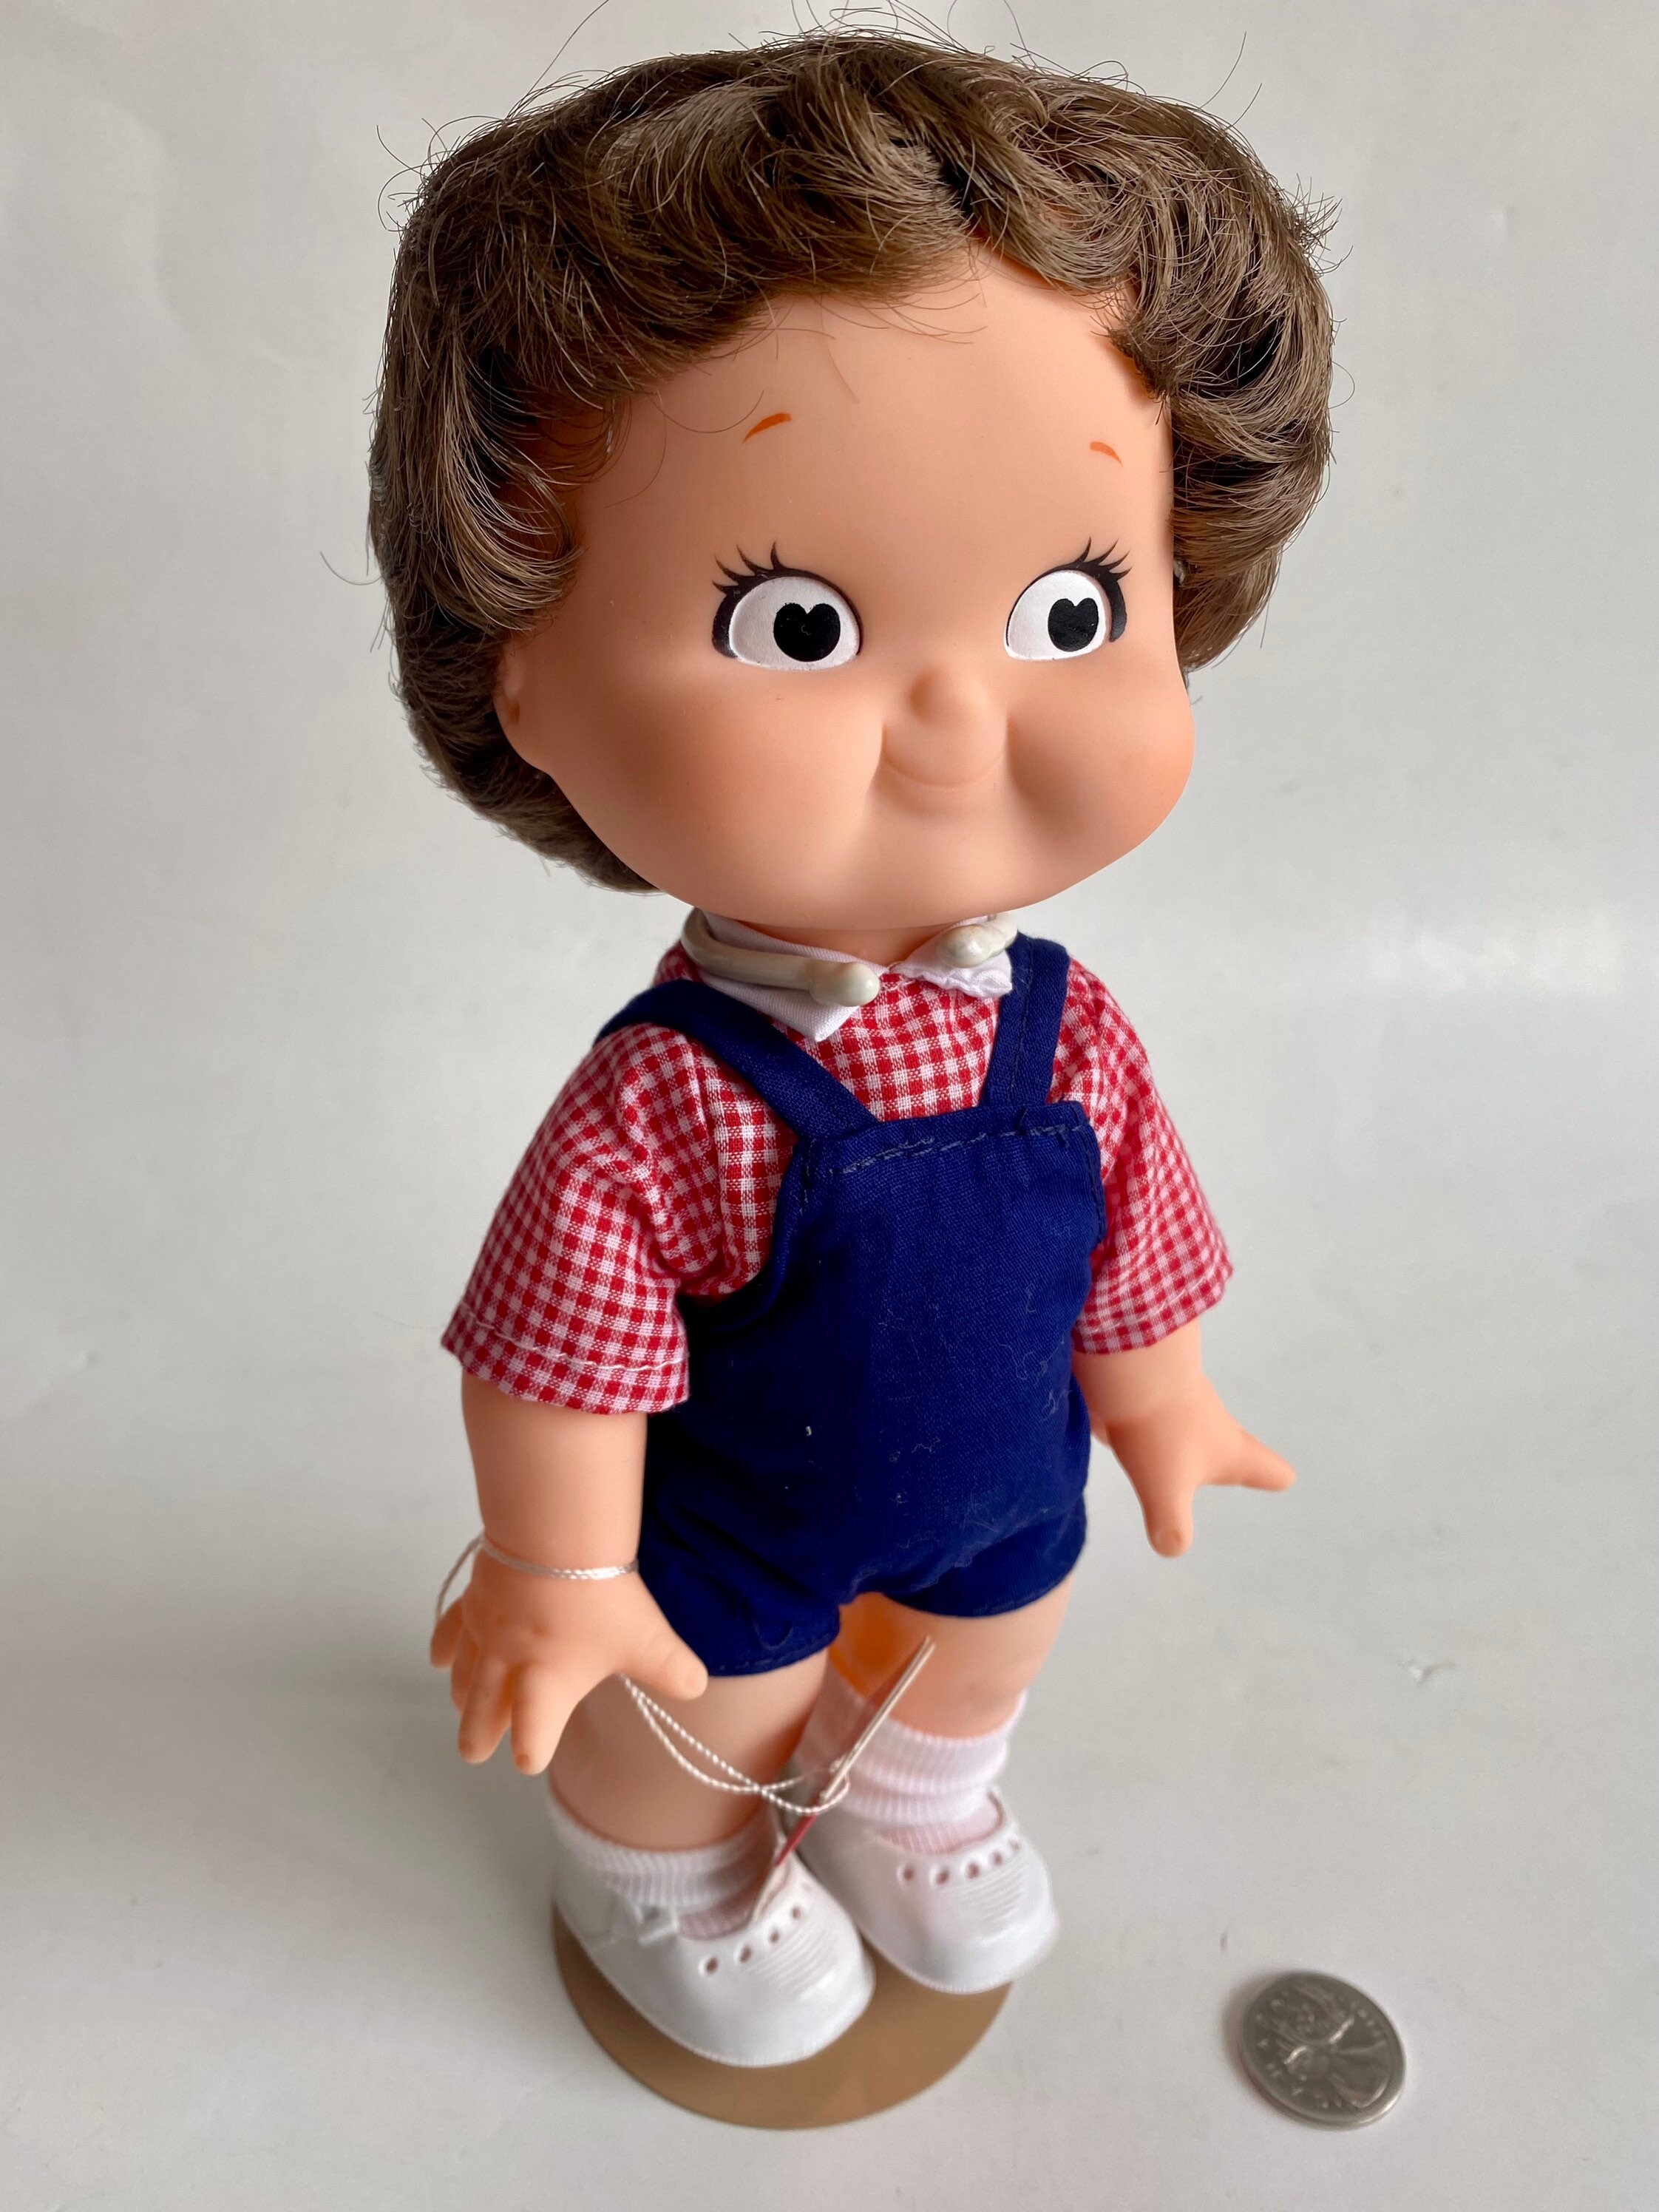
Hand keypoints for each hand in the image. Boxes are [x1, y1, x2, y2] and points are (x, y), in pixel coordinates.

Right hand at [430, 1549, 707, 1772]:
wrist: (553, 1537)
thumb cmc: (599, 1597)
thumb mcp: (647, 1639)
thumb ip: (672, 1668)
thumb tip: (698, 1685)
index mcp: (546, 1685)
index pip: (533, 1734)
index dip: (532, 1750)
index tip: (531, 1759)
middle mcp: (509, 1665)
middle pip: (485, 1710)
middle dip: (480, 1734)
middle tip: (473, 1753)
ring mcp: (487, 1632)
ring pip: (465, 1674)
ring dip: (462, 1696)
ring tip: (460, 1709)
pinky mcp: (475, 1600)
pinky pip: (451, 1630)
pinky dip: (443, 1647)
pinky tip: (437, 1658)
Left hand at [1102, 1373, 1293, 1556]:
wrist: (1129, 1361)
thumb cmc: (1161, 1432)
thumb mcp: (1165, 1491)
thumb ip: (1171, 1525)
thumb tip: (1171, 1546)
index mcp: (1228, 1451)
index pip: (1264, 1468)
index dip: (1273, 1476)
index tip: (1284, 1479)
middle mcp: (1212, 1423)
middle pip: (1233, 1441)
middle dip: (1235, 1454)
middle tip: (1248, 1459)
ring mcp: (1182, 1400)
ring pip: (1189, 1422)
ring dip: (1181, 1435)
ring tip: (1170, 1450)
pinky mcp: (1152, 1386)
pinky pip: (1150, 1408)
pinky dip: (1142, 1419)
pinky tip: (1118, 1425)